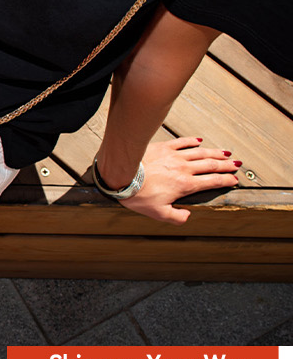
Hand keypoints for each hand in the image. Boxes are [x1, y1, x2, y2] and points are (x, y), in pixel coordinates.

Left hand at [114, 137, 239, 224]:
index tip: (234, 180)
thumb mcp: (159, 214)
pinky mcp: (163, 147)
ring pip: (200, 153)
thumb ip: (176, 217)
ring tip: (225, 153)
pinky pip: (181, 142)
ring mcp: (174, 156)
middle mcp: (184, 168)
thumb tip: (187, 217)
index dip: (226, 180)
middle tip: (236, 164)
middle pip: (211, 165)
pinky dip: (192, 141)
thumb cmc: (138, 195)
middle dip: (226, 165)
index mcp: (186, 185)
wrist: (121, 176)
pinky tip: (199, 141)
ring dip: (215, 153)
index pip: (212, 181)